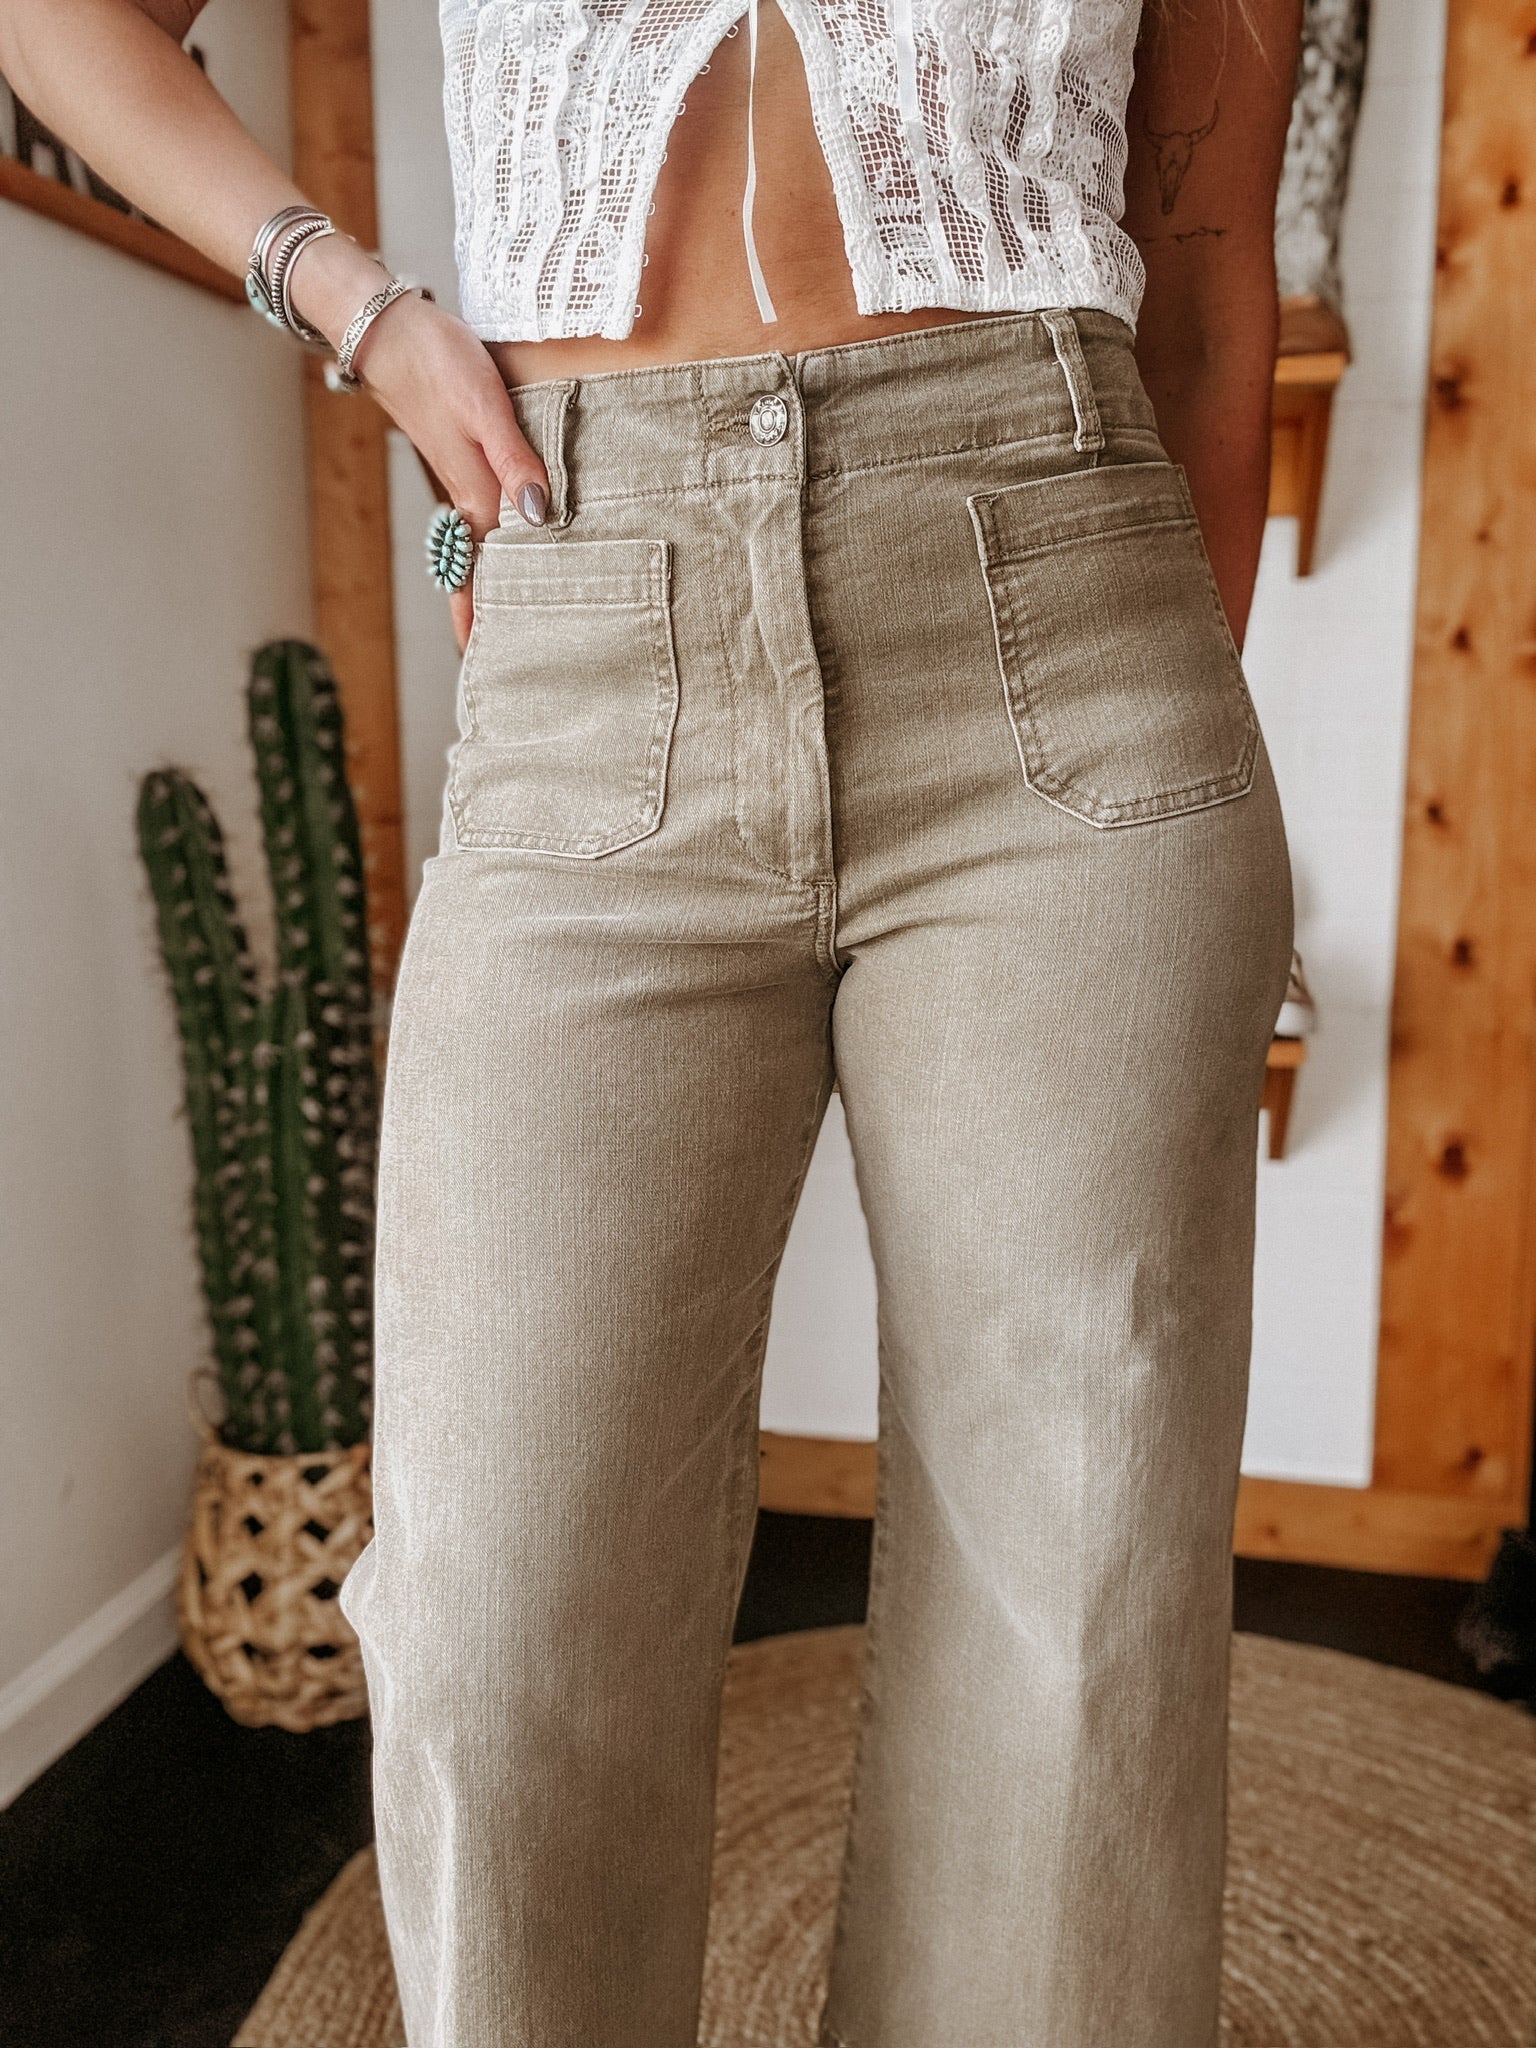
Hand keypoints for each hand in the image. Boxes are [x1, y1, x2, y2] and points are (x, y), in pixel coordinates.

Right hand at [294, 242, 548, 653]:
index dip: (479, 619)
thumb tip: (540, 520)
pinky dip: (488, 542)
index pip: (480, 573)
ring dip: (488, 581)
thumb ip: (515, 462)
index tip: (482, 664)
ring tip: (505, 617)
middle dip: (483, 614)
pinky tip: (503, 544)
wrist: (386, 324)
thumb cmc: (437, 359)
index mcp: (473, 494)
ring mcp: (461, 476)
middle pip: (477, 569)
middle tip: (497, 660)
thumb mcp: (485, 408)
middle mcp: (465, 495)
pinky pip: (478, 515)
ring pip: (478, 545)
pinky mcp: (460, 455)